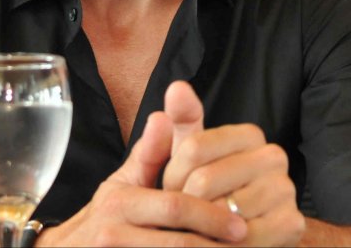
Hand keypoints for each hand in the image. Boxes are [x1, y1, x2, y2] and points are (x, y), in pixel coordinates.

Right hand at [41, 110, 247, 246]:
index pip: (174, 207)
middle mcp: (112, 231)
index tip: (240, 225)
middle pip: (176, 242)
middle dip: (213, 244)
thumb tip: (163, 116)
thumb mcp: (123, 184)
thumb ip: (150, 154)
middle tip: (244, 243)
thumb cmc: (106, 220)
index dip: (210, 216)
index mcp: (120, 201)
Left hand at [162, 82, 306, 247]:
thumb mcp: (189, 158)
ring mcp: (286, 190)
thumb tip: (177, 86)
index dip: (172, 175)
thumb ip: (182, 122)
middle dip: (184, 204)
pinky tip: (217, 241)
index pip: (193, 148)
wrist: (237, 235)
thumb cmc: (208, 192)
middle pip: (204, 180)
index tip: (172, 189)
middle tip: (184, 215)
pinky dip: (220, 244)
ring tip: (201, 228)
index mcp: (250, 134)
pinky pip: (241, 237)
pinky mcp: (292, 223)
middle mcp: (274, 156)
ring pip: (220, 211)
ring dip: (200, 228)